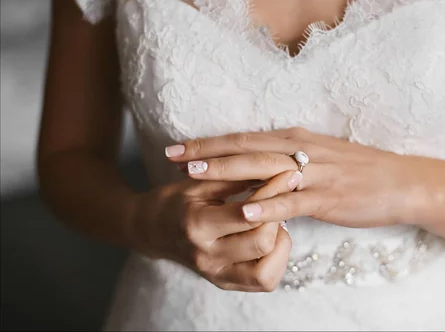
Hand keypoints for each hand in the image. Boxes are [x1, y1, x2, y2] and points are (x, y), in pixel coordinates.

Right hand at [130, 170, 301, 291]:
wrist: (150, 230)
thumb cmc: (176, 201)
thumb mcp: (200, 183)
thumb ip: (234, 177)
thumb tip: (273, 166)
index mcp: (196, 225)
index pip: (248, 213)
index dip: (273, 191)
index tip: (289, 174)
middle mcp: (206, 256)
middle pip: (262, 242)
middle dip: (278, 215)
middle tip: (282, 196)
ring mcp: (216, 274)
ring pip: (267, 270)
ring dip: (279, 242)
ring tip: (273, 221)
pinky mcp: (225, 283)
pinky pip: (264, 282)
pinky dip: (276, 260)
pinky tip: (271, 238)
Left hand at [165, 128, 416, 227]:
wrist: (400, 181)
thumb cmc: (359, 169)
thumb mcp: (320, 156)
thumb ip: (288, 158)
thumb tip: (259, 165)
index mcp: (296, 139)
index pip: (245, 138)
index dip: (210, 142)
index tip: (179, 146)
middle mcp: (300, 151)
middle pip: (245, 149)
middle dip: (207, 152)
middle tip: (172, 155)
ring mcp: (313, 173)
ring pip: (262, 170)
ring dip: (227, 172)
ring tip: (195, 176)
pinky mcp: (326, 197)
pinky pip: (292, 201)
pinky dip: (267, 205)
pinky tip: (245, 210)